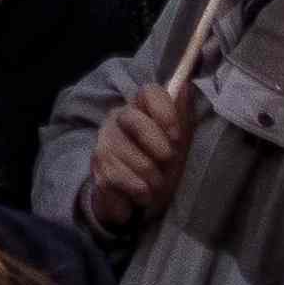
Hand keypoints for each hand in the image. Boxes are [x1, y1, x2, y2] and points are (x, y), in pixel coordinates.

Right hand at [77, 93, 176, 236]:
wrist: (137, 197)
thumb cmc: (162, 165)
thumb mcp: (179, 142)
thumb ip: (182, 115)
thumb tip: (186, 87)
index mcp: (142, 109)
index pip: (149, 93)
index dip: (164, 110)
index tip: (176, 135)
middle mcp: (119, 119)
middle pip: (133, 120)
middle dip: (156, 144)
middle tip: (168, 160)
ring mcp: (105, 142)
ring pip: (127, 153)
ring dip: (151, 176)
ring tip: (157, 184)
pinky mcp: (97, 167)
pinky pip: (117, 176)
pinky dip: (137, 190)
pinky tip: (143, 194)